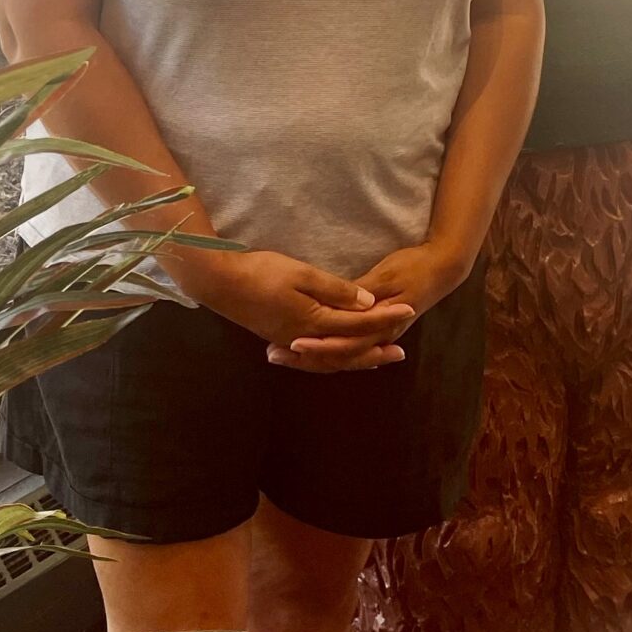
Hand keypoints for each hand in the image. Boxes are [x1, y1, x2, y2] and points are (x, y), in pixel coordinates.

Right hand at [171, 246, 414, 371]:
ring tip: (376, 359)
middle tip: (400, 353)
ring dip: (355, 359)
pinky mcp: (281, 337)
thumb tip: (367, 304)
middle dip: (375, 350)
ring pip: (331, 358)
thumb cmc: (262, 272)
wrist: (221, 283)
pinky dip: (332, 358)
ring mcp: (292, 341)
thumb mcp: (302, 274)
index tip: (410, 309)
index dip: (385, 318)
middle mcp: (305, 339)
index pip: (358, 324)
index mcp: (314, 322)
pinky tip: (337, 352)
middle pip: (348, 350)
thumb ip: (336, 290)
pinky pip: (316, 356)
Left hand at [269, 242, 471, 372]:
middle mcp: (377, 337)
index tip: (292, 342)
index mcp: (381, 326)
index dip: (318, 345)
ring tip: (280, 352)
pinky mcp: (374, 329)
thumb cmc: (415, 267)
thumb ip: (364, 291)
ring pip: (339, 355)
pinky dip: (324, 350)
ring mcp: (376, 335)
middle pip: (337, 356)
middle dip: (305, 357)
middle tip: (273, 354)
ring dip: (310, 356)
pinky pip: (345, 346)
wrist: (442, 268)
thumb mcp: (387, 275)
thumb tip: (341, 306)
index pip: (345, 344)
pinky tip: (305, 349)